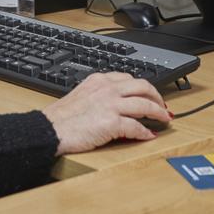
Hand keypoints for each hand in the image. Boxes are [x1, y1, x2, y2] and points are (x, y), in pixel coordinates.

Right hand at [41, 73, 170, 154]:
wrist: (49, 129)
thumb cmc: (60, 118)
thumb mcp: (81, 95)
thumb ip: (98, 94)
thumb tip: (113, 104)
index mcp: (99, 80)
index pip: (128, 78)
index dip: (143, 87)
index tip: (149, 94)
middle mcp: (107, 89)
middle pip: (143, 87)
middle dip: (157, 96)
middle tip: (163, 106)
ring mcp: (110, 104)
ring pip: (145, 104)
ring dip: (158, 112)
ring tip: (164, 119)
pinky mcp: (112, 123)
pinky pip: (137, 127)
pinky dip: (146, 132)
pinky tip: (149, 135)